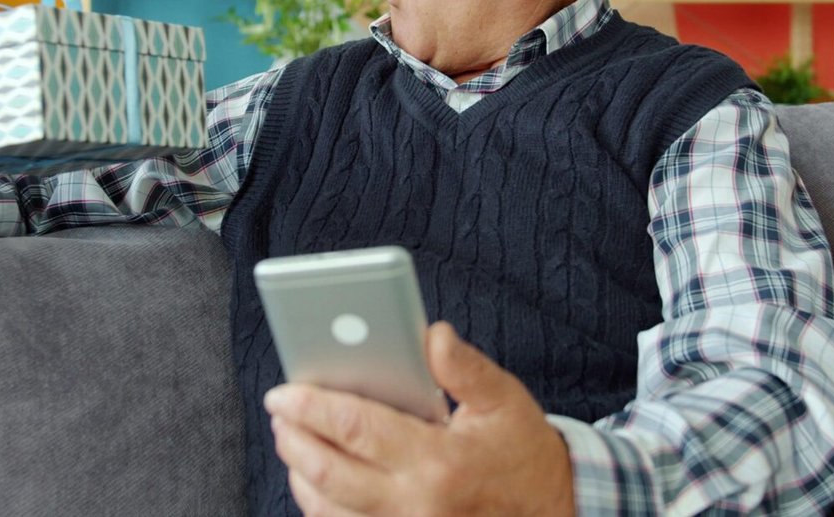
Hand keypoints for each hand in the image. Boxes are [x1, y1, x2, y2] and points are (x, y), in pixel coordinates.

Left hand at [264, 322, 575, 515]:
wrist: (554, 514)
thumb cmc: (524, 454)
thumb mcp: (505, 401)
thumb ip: (465, 368)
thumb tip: (431, 334)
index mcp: (440, 462)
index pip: (356, 429)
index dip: (311, 407)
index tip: (283, 391)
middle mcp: (416, 506)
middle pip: (328, 473)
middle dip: (293, 438)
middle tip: (279, 411)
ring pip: (327, 510)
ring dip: (299, 473)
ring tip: (290, 439)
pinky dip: (320, 506)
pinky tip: (315, 478)